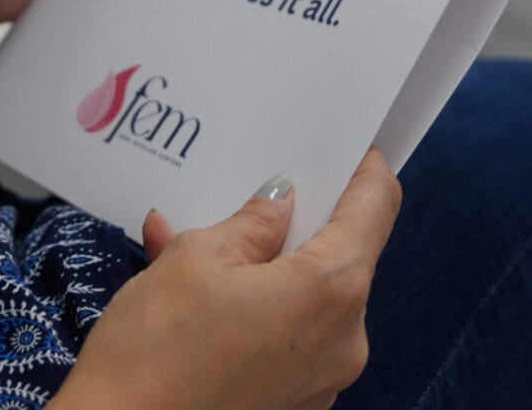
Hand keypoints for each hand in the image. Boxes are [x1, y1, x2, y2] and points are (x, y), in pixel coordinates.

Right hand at [49, 148, 401, 409]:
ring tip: (196, 239)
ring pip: (306, 292)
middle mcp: (344, 341)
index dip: (363, 167)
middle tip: (253, 191)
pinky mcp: (292, 403)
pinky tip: (196, 288)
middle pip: (340, 252)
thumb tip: (279, 202)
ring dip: (261, 262)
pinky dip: (253, 304)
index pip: (376, 206)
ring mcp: (321, 380)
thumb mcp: (200, 258)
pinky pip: (286, 332)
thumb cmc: (155, 355)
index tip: (347, 146)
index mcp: (332, 292)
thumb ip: (254, 221)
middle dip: (296, 219)